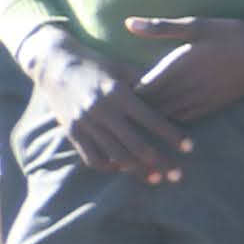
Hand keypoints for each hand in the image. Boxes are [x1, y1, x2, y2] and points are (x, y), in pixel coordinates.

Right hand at [26, 41, 182, 181]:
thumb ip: (148, 83)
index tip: (190, 148)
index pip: (152, 121)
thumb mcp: (123, 68)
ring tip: (156, 179)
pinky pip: (93, 158)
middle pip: (136, 145)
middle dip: (160, 162)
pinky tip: (123, 169)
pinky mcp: (73, 133)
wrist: (53, 65)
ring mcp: (86, 124)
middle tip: (177, 175)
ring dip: (138, 171)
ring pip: (116, 156)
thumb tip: (177, 95)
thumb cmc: (97, 65)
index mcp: (118, 94)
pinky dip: (110, 167)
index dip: (173, 136)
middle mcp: (102, 111)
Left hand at [122, 15, 243, 120]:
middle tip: (117, 106)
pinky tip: (165, 114)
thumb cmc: (234, 35)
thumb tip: (128, 23)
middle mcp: (188, 88)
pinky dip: (171, 118)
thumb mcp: (198, 25)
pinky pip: (185, 118)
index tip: (112, 88)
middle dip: (135, 106)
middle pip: (152, 104)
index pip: (143, 87)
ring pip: (167, 114)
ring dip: (152, 114)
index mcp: (180, 67)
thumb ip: (161, 27)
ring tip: (136, 113)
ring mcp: (202, 99)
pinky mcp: (213, 105)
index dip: (126, 90)